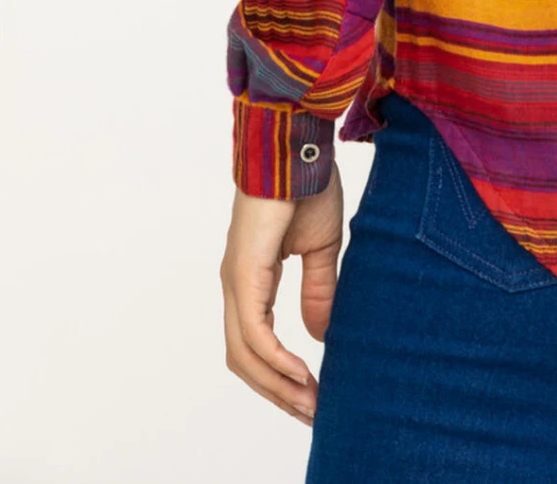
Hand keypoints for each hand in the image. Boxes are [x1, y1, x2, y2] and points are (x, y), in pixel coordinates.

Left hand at [221, 165, 343, 424]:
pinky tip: (302, 372)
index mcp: (251, 278)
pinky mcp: (245, 271)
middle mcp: (236, 284)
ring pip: (245, 353)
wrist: (297, 143)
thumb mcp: (320, 248)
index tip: (311, 398)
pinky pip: (254, 330)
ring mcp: (237, 278)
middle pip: (245, 359)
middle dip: (277, 393)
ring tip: (310, 403)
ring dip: (277, 384)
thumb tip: (318, 336)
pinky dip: (275, 358)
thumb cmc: (307, 184)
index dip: (279, 377)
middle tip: (312, 414)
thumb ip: (317, 290)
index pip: (255, 345)